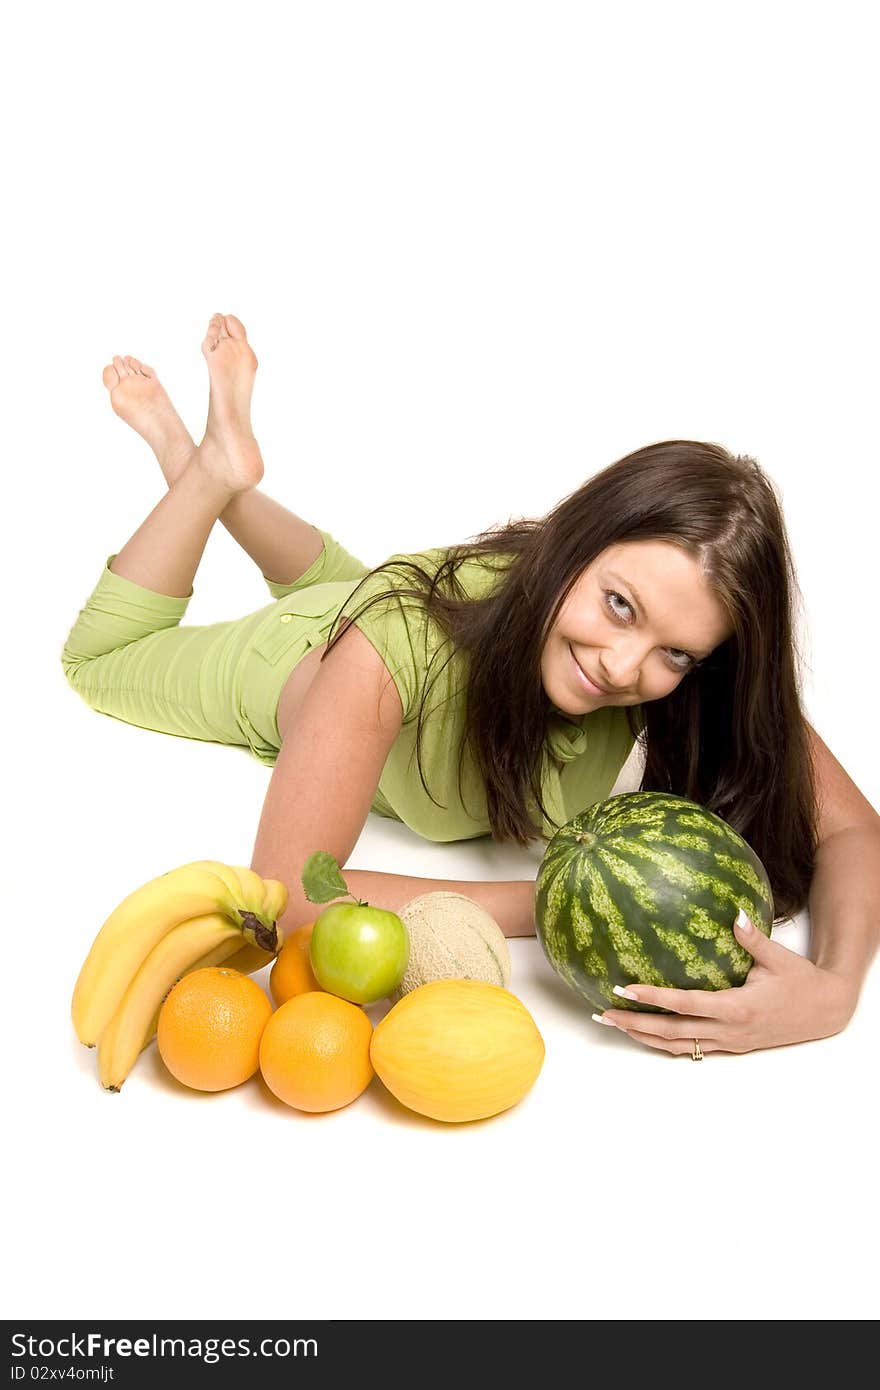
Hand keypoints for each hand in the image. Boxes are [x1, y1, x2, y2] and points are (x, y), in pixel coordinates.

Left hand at [595, 911, 858, 1055]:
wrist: (825, 1011)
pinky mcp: (732, 1046)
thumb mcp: (777, 958)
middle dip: (635, 1025)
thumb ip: (752, 938)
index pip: (685, 1005)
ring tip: (614, 1025)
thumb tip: (733, 913)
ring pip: (678, 1046)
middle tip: (603, 1014)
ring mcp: (729, 1042)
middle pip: (672, 1033)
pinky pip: (691, 1049)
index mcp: (737, 1007)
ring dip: (644, 1038)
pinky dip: (665, 1044)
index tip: (625, 989)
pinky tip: (645, 1035)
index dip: (653, 998)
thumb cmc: (800, 982)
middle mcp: (729, 1030)